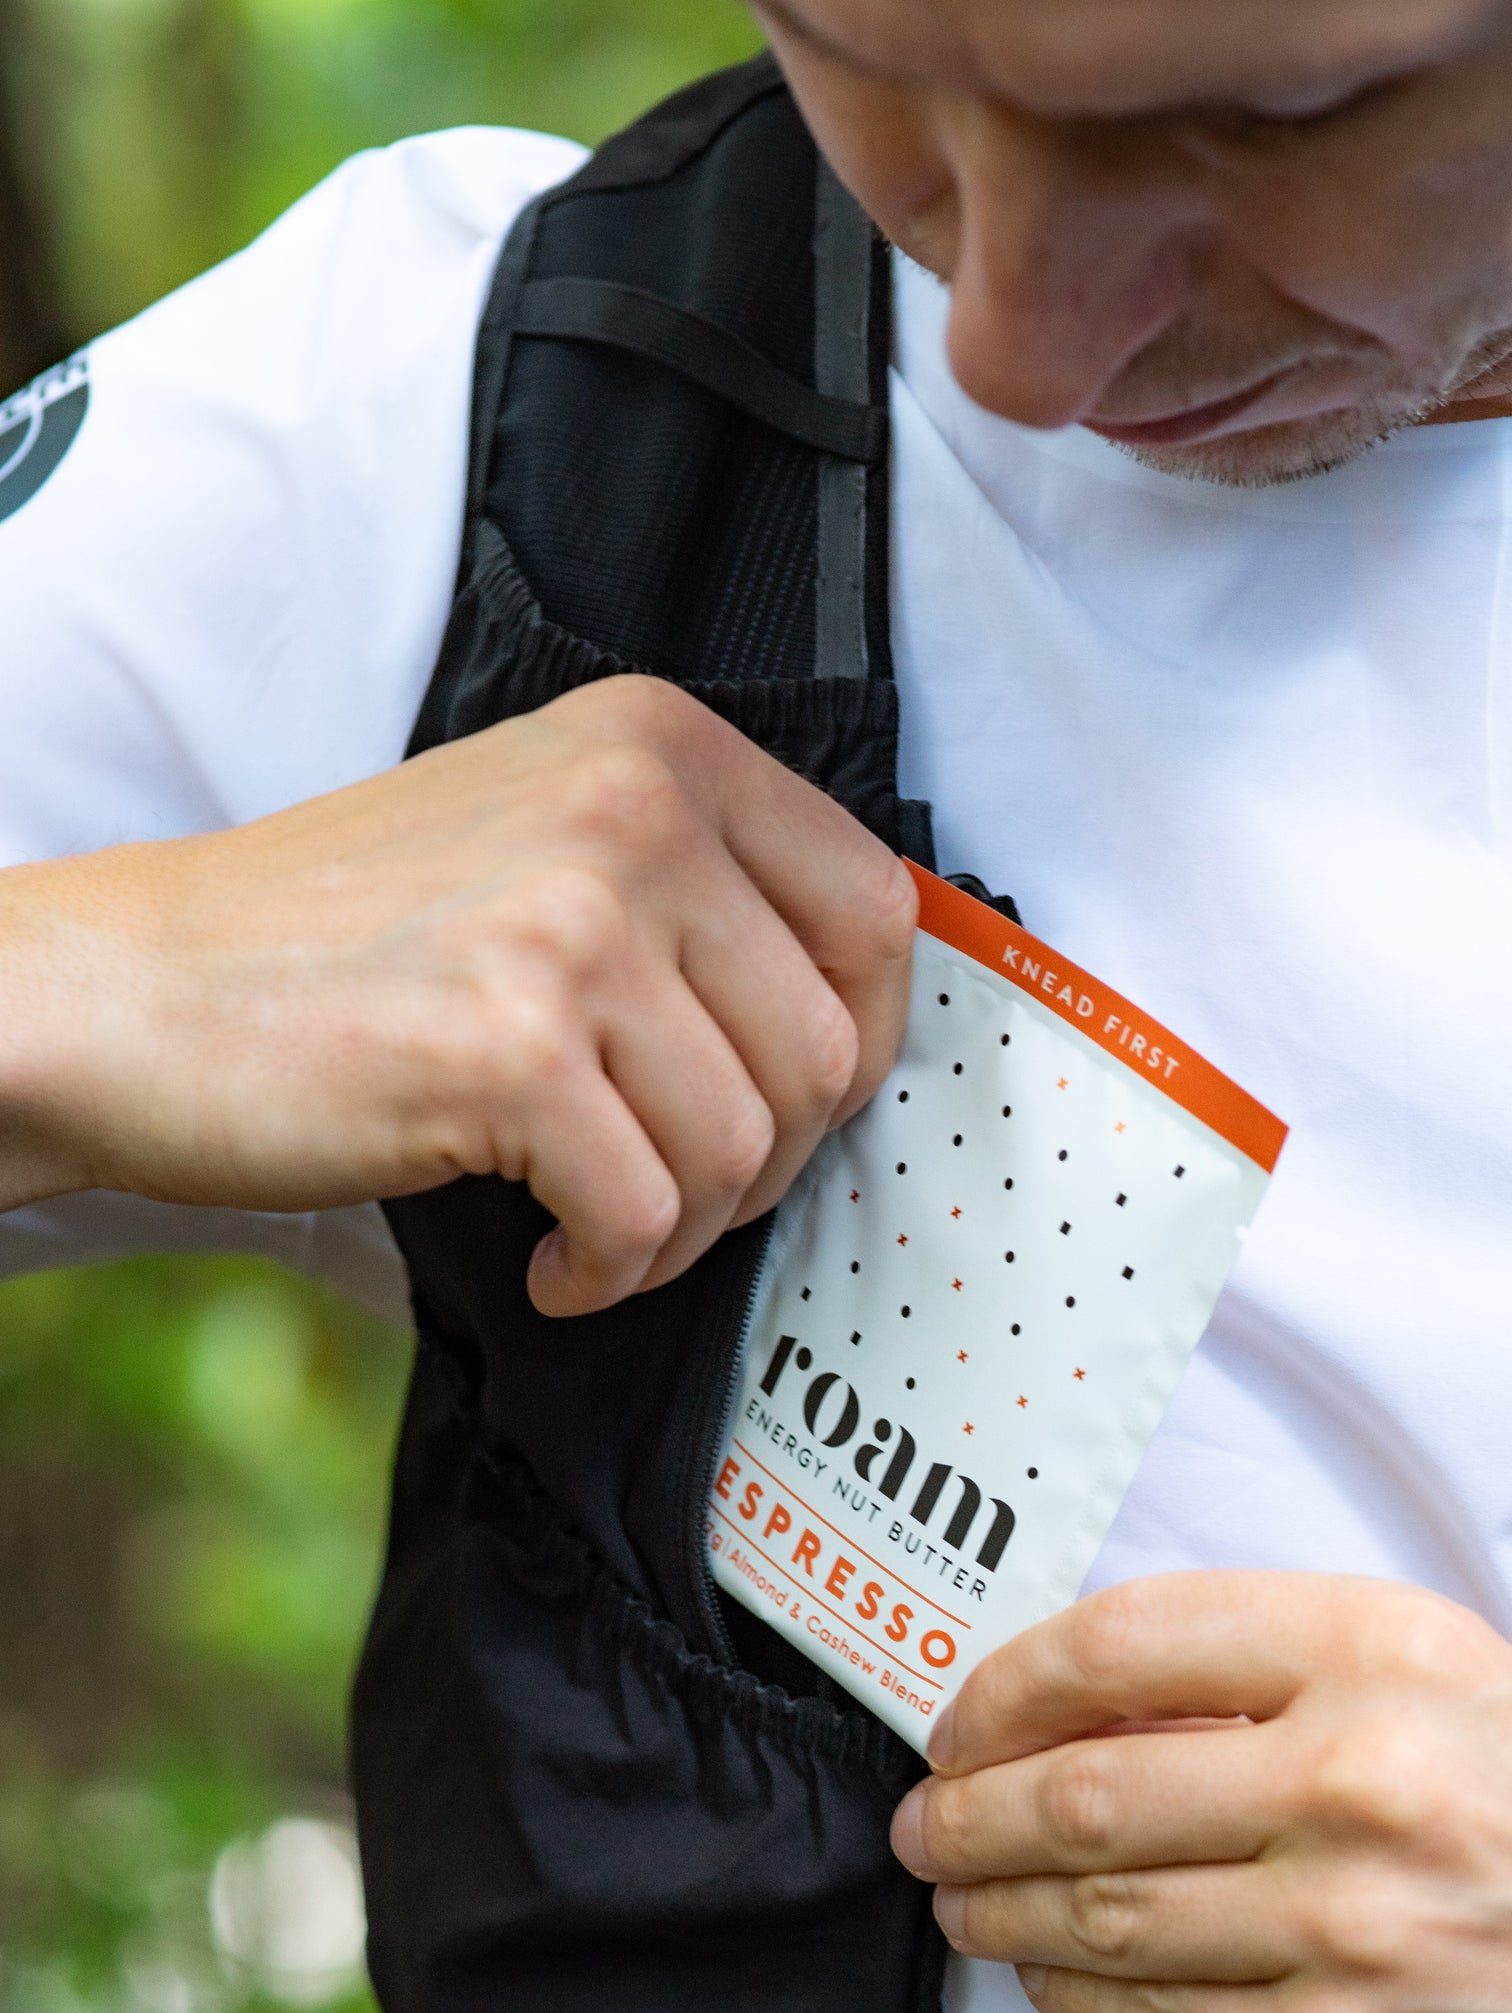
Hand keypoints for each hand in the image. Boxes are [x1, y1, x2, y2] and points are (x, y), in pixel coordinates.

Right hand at [0, 676, 915, 1314]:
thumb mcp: (545, 835)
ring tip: (601, 1225)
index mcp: (660, 745)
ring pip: (744, 1144)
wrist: (136, 988)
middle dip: (768, 1160)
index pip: (875, 909)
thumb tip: (853, 1019)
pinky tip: (553, 1259)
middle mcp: (633, 809)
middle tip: (677, 1189)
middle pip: (825, 1046)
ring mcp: (573, 922)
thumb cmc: (348, 936)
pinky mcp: (508, 1046)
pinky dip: (612, 1268)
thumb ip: (701, 890)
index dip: (866, 1038)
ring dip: (683, 1227)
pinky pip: (646, 1211)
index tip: (801, 1106)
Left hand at [890, 1573, 1511, 2012]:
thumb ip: (1281, 1667)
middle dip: (964, 1809)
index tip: (964, 1709)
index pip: (1127, 1640)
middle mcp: (1355, 1778)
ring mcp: (1346, 1930)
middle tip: (927, 1818)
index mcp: (1380, 1651)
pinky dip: (1074, 1996)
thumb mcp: (1451, 1673)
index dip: (1008, 1678)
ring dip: (997, 1907)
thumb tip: (1101, 1703)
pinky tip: (1050, 1973)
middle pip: (1083, 1787)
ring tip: (960, 1896)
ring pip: (1098, 1912)